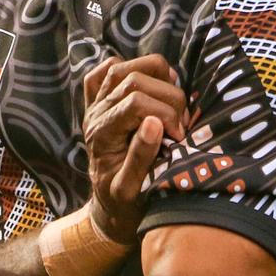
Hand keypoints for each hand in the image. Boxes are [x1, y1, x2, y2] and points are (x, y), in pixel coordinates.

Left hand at [83, 54, 187, 243]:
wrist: (110, 208)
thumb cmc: (125, 203)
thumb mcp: (132, 190)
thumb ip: (141, 158)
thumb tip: (155, 122)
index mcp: (101, 135)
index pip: (136, 102)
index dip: (167, 114)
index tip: (181, 137)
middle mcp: (95, 115)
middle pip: (132, 80)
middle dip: (168, 96)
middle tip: (181, 124)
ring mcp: (95, 106)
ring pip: (121, 67)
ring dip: (155, 76)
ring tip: (172, 102)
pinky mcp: (99, 103)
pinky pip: (103, 71)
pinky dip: (125, 67)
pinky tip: (148, 84)